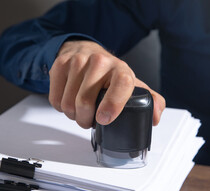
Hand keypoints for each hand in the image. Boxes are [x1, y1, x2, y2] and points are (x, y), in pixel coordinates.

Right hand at [49, 40, 165, 128]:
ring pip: (67, 103)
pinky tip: (69, 99)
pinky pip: (55, 99)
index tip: (104, 119)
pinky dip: (61, 107)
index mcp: (120, 69)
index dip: (113, 104)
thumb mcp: (130, 84)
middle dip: (85, 120)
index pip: (121, 84)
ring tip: (80, 110)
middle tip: (89, 120)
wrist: (85, 50)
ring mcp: (77, 61)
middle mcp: (99, 61)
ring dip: (73, 115)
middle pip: (84, 101)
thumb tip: (155, 117)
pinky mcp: (60, 64)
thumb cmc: (108, 73)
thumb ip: (149, 100)